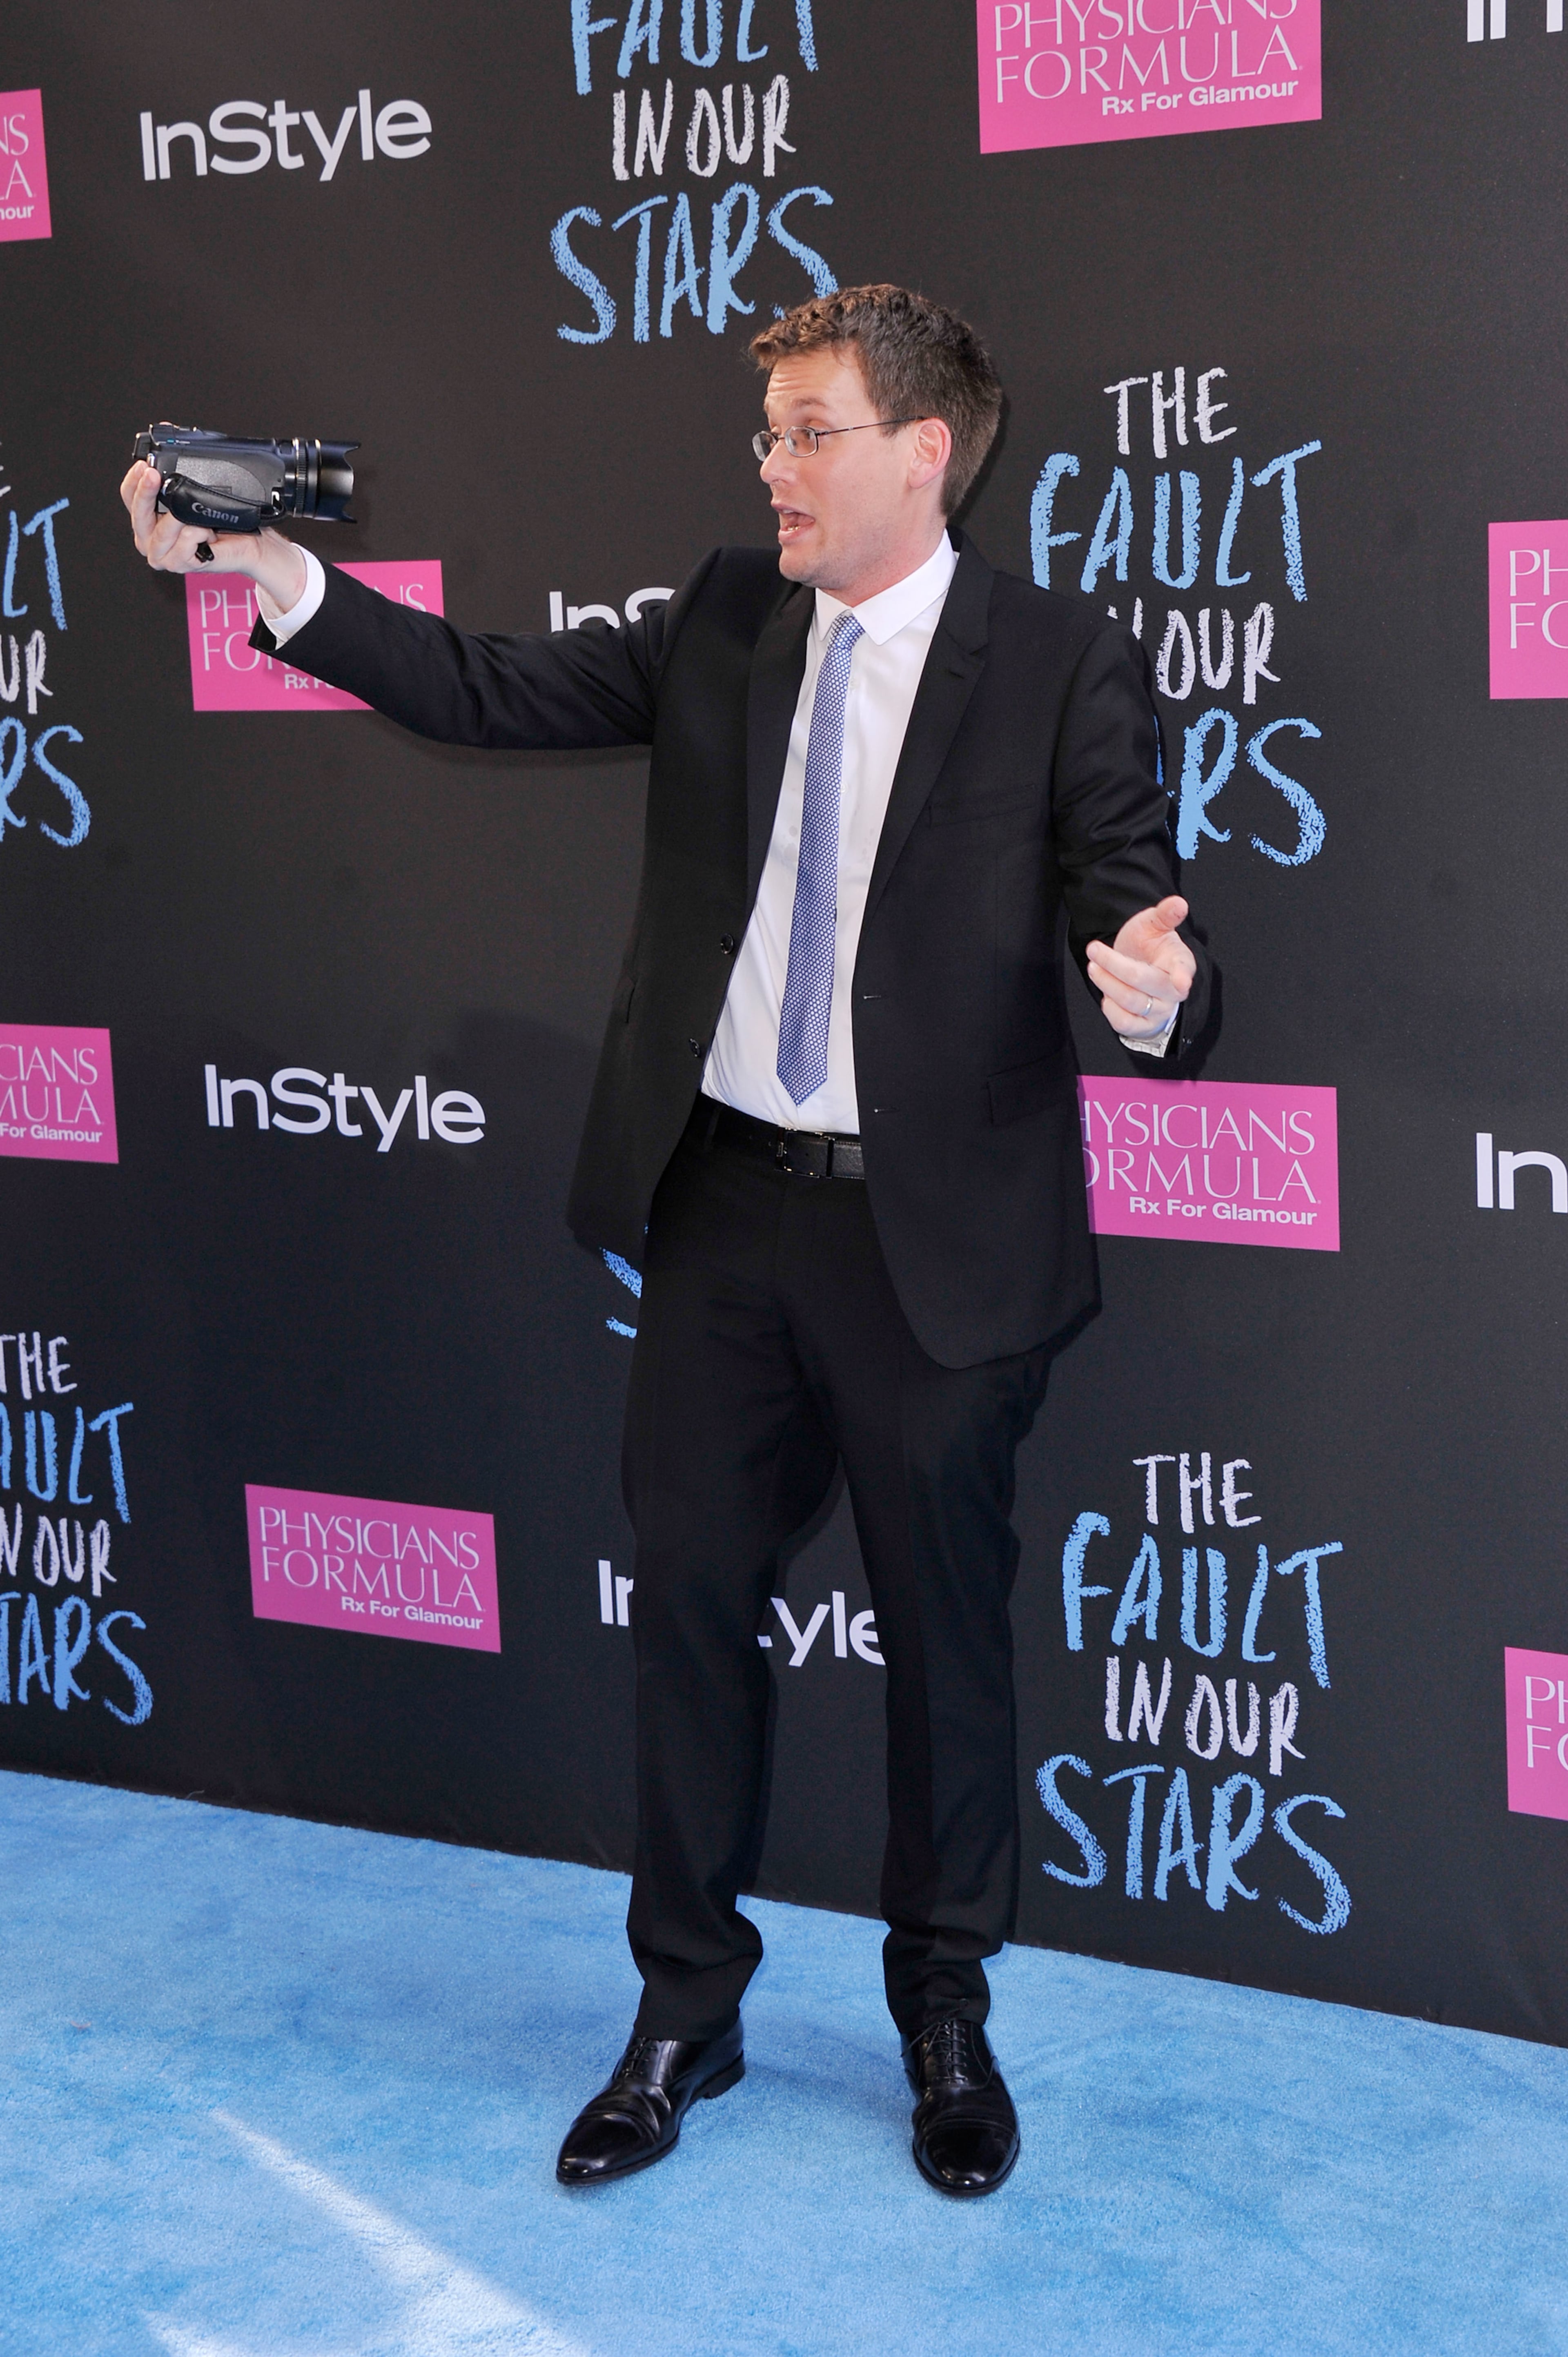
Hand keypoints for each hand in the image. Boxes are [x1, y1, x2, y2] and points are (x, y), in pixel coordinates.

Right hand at [119, 459, 306, 616]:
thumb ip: (177, 470)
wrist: (249, 542)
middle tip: (154, 475)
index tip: (144, 465)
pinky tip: (208, 534)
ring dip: (181, 519)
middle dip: (146, 493)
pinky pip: (183, 545)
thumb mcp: (197, 489)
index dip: (133, 480)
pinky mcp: (180, 565)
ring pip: (161, 532)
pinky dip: (198, 535)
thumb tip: (166, 435)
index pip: (129, 496)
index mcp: (149, 516)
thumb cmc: (222, 517)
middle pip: (137, 515)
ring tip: (200, 516)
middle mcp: (150, 537)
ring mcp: (163, 554)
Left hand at [1086, 895, 1194, 1041]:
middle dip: (1113, 964)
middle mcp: (1174, 992)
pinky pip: (1123, 1023)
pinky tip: (1106, 993)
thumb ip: (1165, 914)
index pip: (1183, 970)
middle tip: (1093, 949)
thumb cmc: (1150, 945)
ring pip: (1130, 1001)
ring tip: (1093, 967)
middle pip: (1141, 981)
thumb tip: (1179, 903)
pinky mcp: (1143, 1027)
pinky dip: (1109, 1007)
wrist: (1141, 968)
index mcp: (1181, 963)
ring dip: (1105, 982)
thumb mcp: (1154, 925)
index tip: (1181, 981)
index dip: (1182, 975)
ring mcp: (1159, 1012)